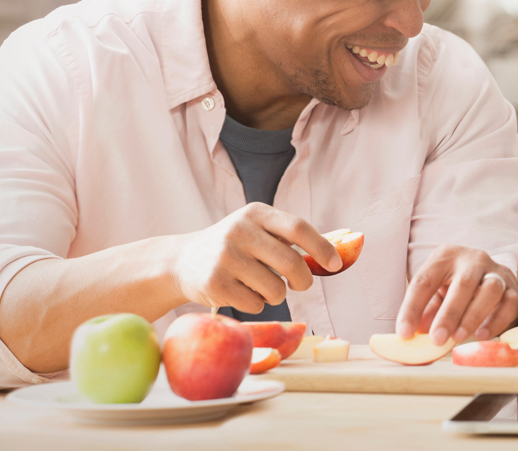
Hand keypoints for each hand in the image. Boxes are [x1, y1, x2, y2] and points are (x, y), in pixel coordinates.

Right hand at [169, 203, 341, 313]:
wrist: (182, 261)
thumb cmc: (233, 247)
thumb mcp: (256, 230)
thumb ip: (289, 238)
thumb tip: (335, 254)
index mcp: (256, 213)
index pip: (298, 228)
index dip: (321, 247)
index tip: (335, 265)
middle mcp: (239, 231)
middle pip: (291, 263)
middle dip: (303, 280)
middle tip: (300, 285)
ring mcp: (225, 257)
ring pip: (276, 289)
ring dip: (277, 294)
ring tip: (260, 285)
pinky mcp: (215, 283)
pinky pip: (256, 304)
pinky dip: (255, 303)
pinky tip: (240, 292)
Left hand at [396, 245, 517, 344]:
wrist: (485, 273)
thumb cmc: (452, 286)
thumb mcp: (434, 293)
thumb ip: (425, 312)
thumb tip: (411, 336)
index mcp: (445, 257)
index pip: (424, 281)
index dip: (412, 308)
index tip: (404, 333)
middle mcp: (472, 259)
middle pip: (462, 284)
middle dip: (449, 314)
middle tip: (437, 339)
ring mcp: (496, 271)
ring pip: (490, 290)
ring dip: (473, 316)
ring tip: (458, 338)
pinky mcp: (513, 287)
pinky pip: (509, 303)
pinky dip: (497, 321)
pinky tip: (482, 335)